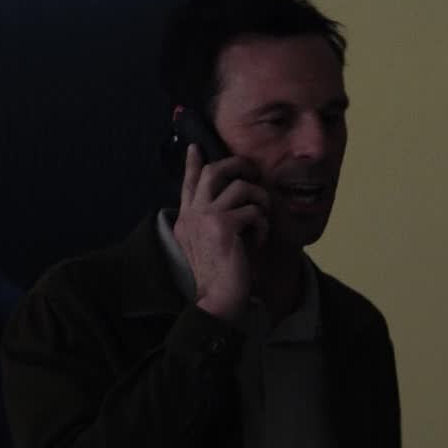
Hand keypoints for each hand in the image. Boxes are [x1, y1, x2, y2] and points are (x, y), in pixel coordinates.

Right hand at [173, 143, 270, 321]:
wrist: (216, 300)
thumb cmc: (219, 276)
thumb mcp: (209, 244)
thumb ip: (212, 222)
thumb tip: (234, 206)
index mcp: (186, 219)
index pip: (188, 184)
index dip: (192, 163)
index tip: (195, 147)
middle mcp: (192, 214)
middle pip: (213, 171)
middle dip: (237, 164)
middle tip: (252, 170)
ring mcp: (206, 217)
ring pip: (241, 187)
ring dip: (259, 200)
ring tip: (261, 220)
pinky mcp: (223, 225)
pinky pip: (253, 211)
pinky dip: (262, 225)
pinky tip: (258, 242)